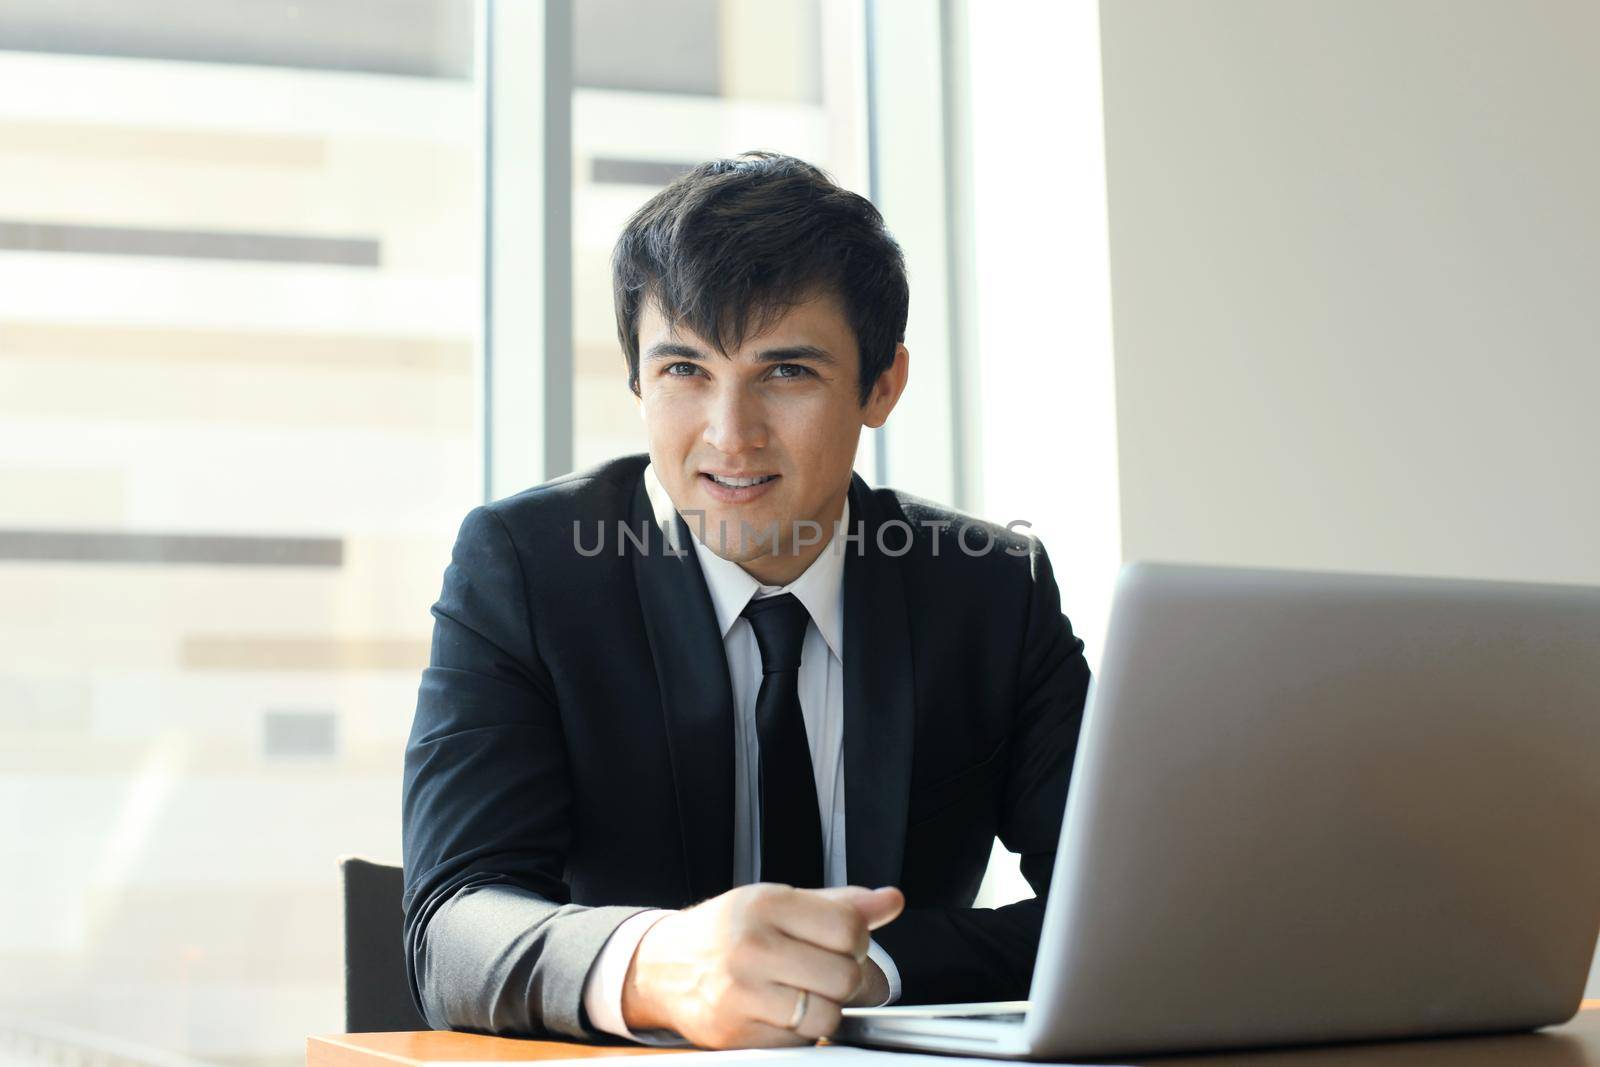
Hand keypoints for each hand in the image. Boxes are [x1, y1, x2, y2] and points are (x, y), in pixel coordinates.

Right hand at [621, 882, 903, 1047]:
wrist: (662, 966)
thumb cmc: (727, 931)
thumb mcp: (778, 902)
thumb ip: (838, 904)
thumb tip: (889, 901)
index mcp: (766, 904)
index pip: (848, 928)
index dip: (858, 942)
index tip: (847, 945)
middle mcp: (751, 946)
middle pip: (844, 977)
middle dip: (851, 980)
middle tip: (834, 975)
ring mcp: (741, 994)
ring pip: (827, 1017)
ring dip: (829, 1011)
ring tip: (810, 995)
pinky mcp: (736, 1035)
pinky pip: (799, 1044)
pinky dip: (802, 1033)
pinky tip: (784, 1013)